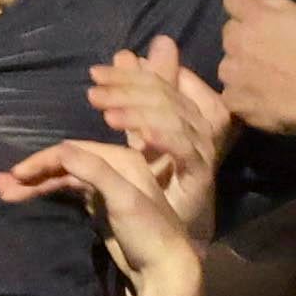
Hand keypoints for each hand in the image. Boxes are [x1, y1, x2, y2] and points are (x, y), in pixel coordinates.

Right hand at [0, 138, 205, 295]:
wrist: (166, 270)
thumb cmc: (150, 233)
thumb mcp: (124, 198)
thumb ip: (94, 171)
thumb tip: (60, 150)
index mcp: (121, 159)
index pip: (71, 152)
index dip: (42, 161)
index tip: (16, 176)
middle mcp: (112, 168)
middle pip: (64, 164)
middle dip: (33, 174)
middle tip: (0, 186)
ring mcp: (105, 188)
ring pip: (63, 180)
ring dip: (36, 185)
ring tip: (5, 193)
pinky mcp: (100, 208)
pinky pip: (69, 193)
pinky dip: (48, 195)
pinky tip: (29, 198)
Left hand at [87, 37, 230, 237]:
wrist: (173, 240)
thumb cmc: (156, 187)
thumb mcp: (138, 138)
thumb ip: (132, 100)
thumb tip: (125, 55)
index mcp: (185, 113)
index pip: (160, 80)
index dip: (129, 74)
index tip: (97, 73)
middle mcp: (198, 125)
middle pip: (165, 94)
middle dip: (126, 89)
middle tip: (94, 91)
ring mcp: (202, 148)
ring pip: (173, 116)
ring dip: (138, 112)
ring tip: (106, 114)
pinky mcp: (201, 173)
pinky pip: (185, 148)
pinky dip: (163, 138)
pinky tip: (141, 136)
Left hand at [215, 0, 295, 138]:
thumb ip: (276, 3)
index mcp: (253, 17)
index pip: (232, 0)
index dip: (244, 8)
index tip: (256, 18)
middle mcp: (235, 41)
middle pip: (229, 33)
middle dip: (243, 38)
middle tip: (264, 52)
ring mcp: (230, 72)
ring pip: (227, 64)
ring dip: (239, 67)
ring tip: (263, 78)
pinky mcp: (231, 99)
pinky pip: (231, 92)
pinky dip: (242, 94)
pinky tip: (260, 97)